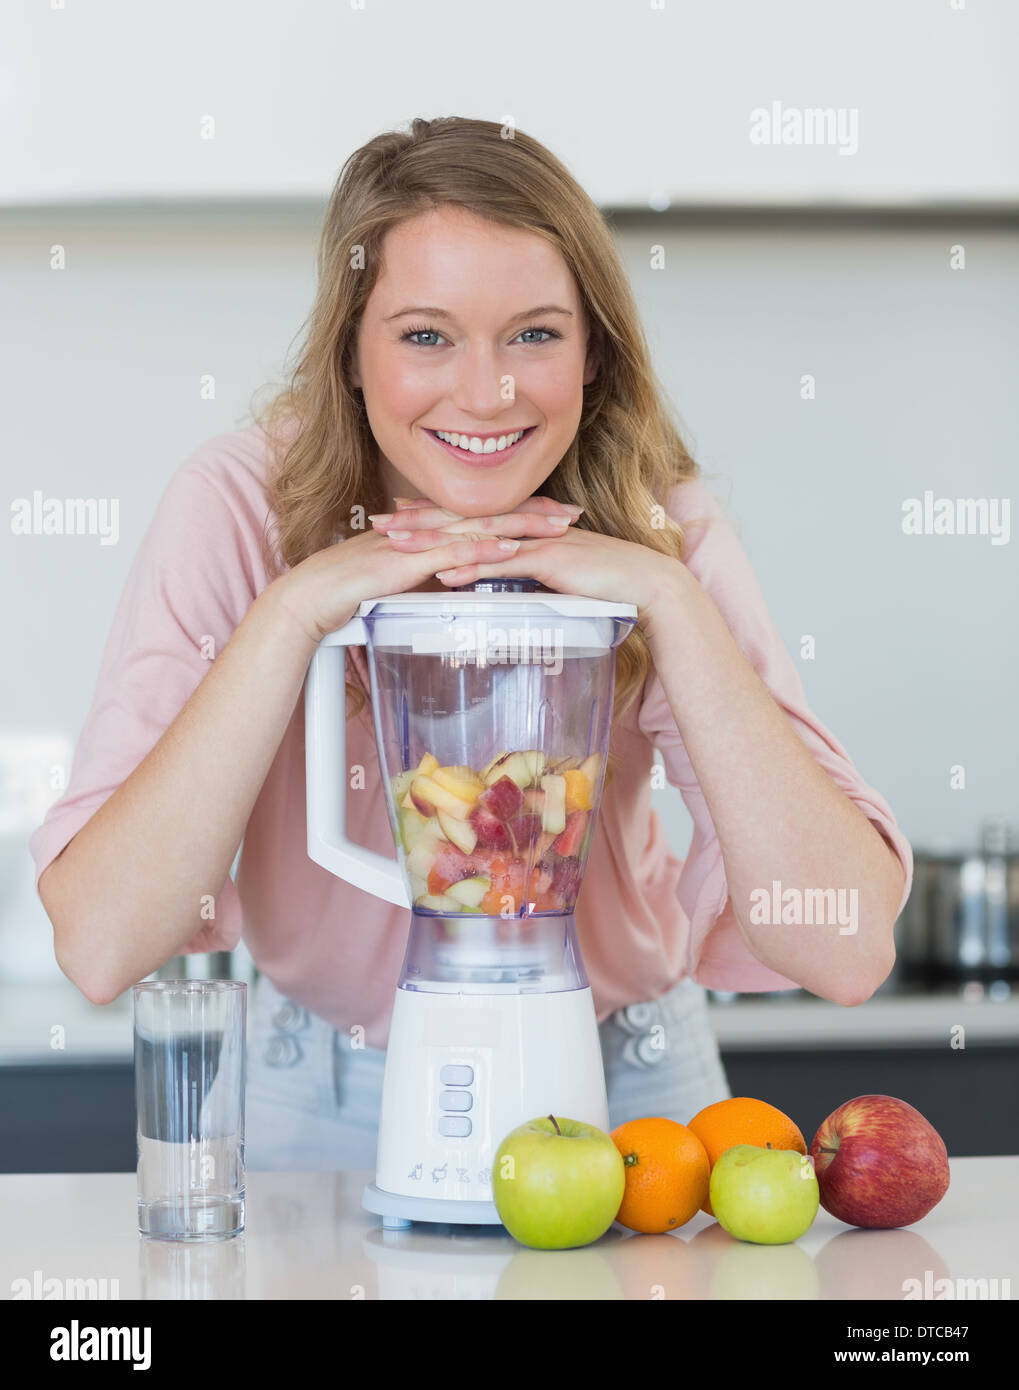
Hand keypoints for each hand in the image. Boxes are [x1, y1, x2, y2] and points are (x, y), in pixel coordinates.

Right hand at [274, 525, 540, 644]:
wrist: (311, 595)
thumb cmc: (349, 593)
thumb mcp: (401, 583)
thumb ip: (429, 580)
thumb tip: (456, 588)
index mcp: (428, 531)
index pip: (483, 515)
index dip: (520, 511)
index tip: (554, 514)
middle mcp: (428, 528)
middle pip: (491, 512)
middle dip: (535, 511)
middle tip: (574, 512)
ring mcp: (419, 542)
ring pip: (480, 526)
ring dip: (521, 524)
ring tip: (558, 526)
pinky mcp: (409, 560)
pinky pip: (453, 551)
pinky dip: (485, 548)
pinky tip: (513, 548)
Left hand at [374, 497, 682, 632]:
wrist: (647, 583)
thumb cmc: (606, 583)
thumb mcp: (554, 576)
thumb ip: (522, 575)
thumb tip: (491, 583)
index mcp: (526, 526)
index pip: (470, 513)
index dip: (432, 513)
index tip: (398, 516)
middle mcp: (527, 525)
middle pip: (463, 517)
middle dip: (419, 519)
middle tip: (378, 521)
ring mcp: (537, 539)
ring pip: (475, 534)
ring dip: (434, 540)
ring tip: (396, 545)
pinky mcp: (549, 559)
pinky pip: (504, 562)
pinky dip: (472, 566)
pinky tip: (442, 574)